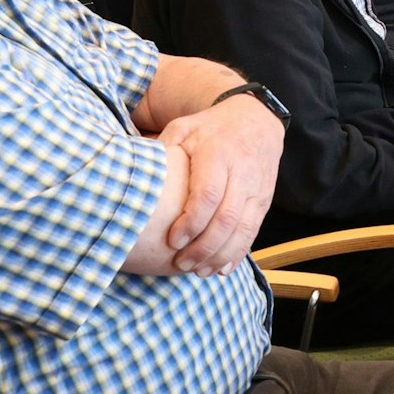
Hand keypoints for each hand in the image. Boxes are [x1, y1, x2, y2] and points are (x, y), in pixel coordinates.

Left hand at [158, 94, 284, 274]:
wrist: (256, 121)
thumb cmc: (210, 128)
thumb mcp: (183, 128)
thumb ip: (161, 151)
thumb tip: (128, 176)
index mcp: (218, 153)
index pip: (208, 194)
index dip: (191, 222)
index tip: (172, 241)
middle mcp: (242, 172)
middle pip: (227, 218)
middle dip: (204, 247)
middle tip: (181, 264)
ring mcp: (257, 188)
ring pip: (244, 229)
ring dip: (221, 255)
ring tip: (198, 272)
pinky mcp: (264, 200)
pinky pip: (254, 231)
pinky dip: (238, 253)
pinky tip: (220, 269)